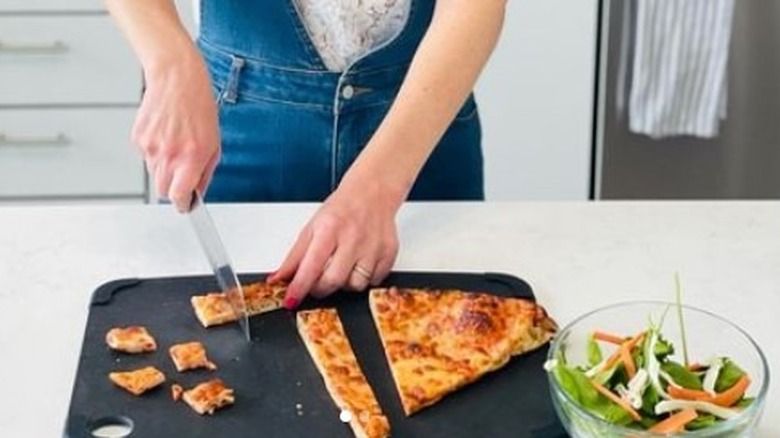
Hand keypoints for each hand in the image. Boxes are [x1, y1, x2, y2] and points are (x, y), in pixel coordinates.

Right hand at [132, 52, 219, 211]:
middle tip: (182, 175)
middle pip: (163, 190)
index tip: (185, 206)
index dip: (182, 204)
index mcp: (190, 157)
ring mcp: (150, 147)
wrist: (176, 78)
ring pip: (154, 174)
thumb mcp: (214, 142)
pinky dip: (156, 151)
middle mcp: (168, 155)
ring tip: (176, 145)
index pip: (179, 196)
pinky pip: (146, 156)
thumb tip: (198, 191)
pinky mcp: (138, 138)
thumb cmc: (199, 106)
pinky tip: (166, 134)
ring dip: (165, 168)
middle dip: (173, 188)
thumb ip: (205, 171)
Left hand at [268, 174, 403, 307]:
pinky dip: (364, 278)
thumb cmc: (341, 210)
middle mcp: (353, 238)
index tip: (291, 300)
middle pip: (333, 281)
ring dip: (344, 284)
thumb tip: (277, 279)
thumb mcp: (312, 227)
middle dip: (320, 289)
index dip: (299, 288)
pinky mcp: (389, 253)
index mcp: (329, 229)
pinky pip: (373, 282)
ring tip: (342, 267)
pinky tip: (360, 263)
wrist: (373, 192)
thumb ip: (294, 257)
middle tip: (316, 281)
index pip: (311, 266)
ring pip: (355, 286)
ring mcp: (373, 247)